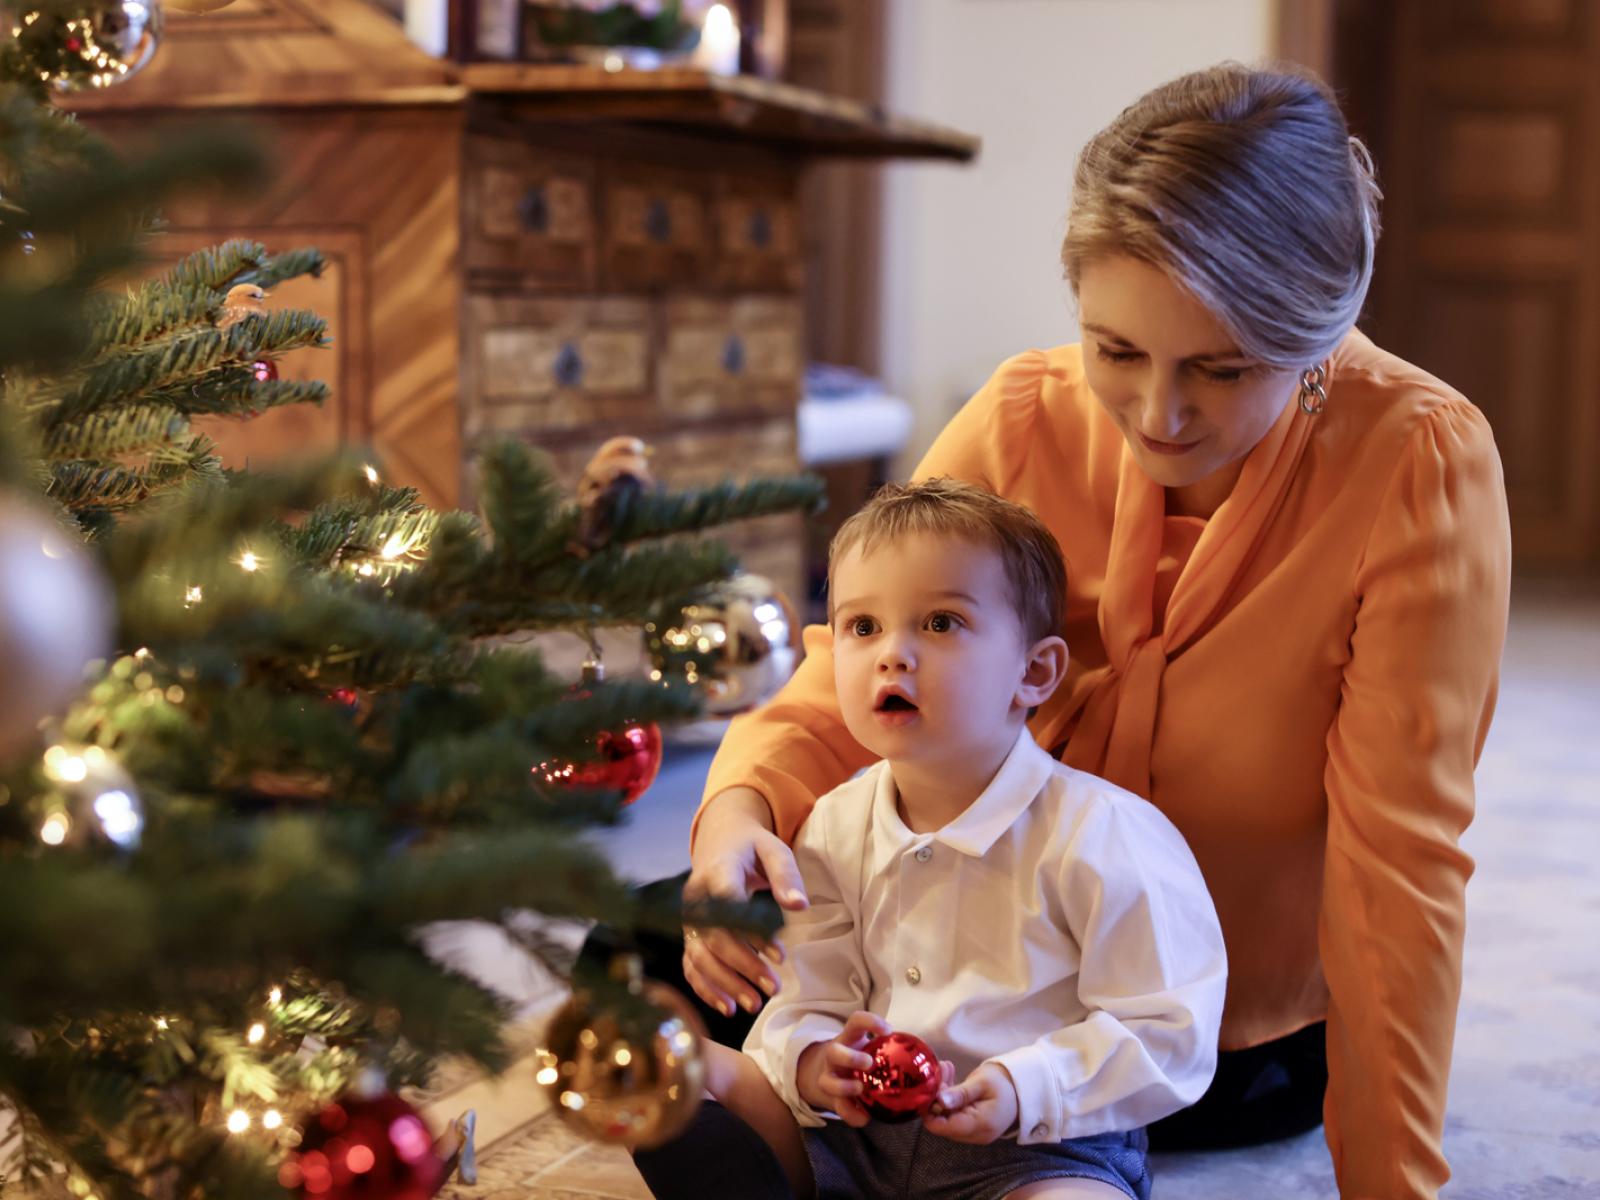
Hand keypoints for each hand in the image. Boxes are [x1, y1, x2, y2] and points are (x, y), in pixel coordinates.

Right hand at [682, 787, 810, 1016]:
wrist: (721, 842)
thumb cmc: (752, 848)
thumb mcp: (774, 849)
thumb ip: (786, 875)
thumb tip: (799, 905)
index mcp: (717, 870)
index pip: (728, 904)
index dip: (752, 932)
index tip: (780, 955)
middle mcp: (696, 897)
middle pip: (713, 937)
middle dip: (743, 965)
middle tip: (774, 987)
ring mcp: (689, 918)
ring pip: (699, 956)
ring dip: (725, 983)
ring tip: (755, 1004)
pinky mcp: (690, 934)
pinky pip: (691, 965)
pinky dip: (706, 988)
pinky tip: (729, 1007)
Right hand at [795, 1011, 890, 1126]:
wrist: (832, 1077)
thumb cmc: (861, 1061)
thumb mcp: (872, 1049)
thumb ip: (896, 1052)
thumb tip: (936, 1064)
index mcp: (849, 1038)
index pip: (856, 1022)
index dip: (870, 1022)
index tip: (888, 1030)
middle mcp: (834, 1056)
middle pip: (833, 1051)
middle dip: (849, 1057)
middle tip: (868, 1062)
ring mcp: (828, 1078)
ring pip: (827, 1081)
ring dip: (844, 1086)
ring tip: (860, 1089)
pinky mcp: (830, 1099)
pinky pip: (838, 1108)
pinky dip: (851, 1114)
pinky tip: (865, 1118)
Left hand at [922, 1062, 1019, 1144]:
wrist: (1025, 1088)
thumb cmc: (1005, 1083)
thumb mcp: (982, 1082)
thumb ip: (960, 1093)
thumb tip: (938, 1100)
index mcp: (978, 1125)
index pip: (941, 1127)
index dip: (928, 1109)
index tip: (927, 1087)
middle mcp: (975, 1134)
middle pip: (942, 1121)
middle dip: (936, 1097)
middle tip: (939, 1070)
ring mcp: (974, 1133)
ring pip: (947, 1117)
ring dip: (943, 1095)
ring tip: (946, 1069)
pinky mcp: (974, 1127)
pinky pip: (955, 1115)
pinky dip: (950, 1099)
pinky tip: (951, 1078)